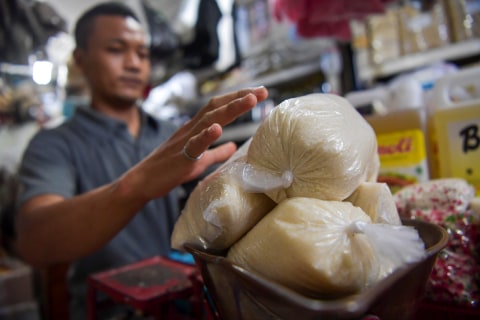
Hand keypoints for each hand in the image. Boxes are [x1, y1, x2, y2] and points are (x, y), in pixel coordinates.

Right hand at [123, 86, 268, 200]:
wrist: (142, 181)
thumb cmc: (170, 169)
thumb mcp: (200, 160)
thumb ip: (217, 152)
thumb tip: (233, 147)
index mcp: (196, 128)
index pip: (219, 106)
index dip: (238, 98)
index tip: (259, 92)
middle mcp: (191, 129)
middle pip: (217, 107)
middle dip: (240, 97)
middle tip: (263, 91)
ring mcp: (185, 141)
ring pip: (209, 120)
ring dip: (231, 109)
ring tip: (250, 100)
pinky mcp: (180, 157)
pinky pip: (194, 144)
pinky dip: (206, 135)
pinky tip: (218, 128)